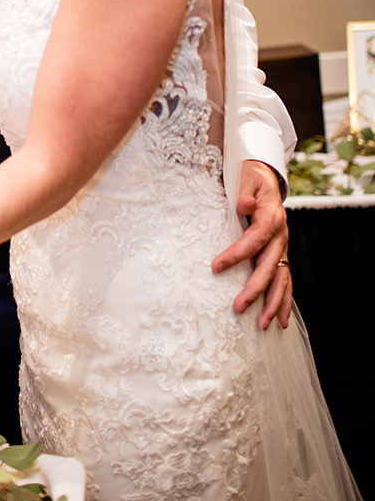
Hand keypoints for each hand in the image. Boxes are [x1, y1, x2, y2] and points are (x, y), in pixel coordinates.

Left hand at [212, 160, 291, 329]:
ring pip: (282, 278)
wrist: (264, 176)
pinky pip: (285, 280)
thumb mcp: (244, 179)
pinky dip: (284, 301)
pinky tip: (280, 321)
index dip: (236, 255)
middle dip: (255, 289)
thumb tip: (244, 203)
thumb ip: (243, 193)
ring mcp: (282, 246)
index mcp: (270, 216)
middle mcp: (280, 235)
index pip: (253, 240)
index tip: (215, 267)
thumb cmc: (248, 178)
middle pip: (269, 266)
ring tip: (263, 325)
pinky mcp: (280, 253)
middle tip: (238, 307)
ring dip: (273, 303)